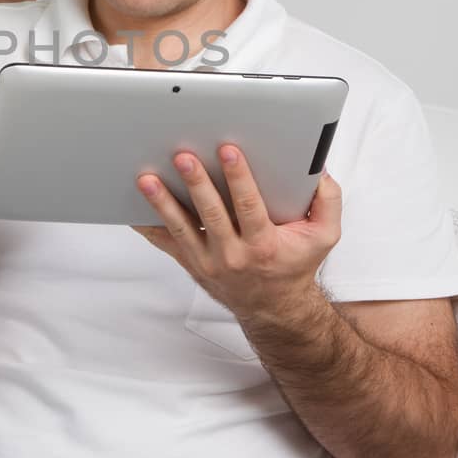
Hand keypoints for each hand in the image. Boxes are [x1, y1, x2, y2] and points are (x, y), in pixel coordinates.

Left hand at [131, 145, 341, 319]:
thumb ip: (327, 201)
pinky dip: (146, 225)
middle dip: (196, 183)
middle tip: (182, 156)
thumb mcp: (324, 236)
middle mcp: (234, 255)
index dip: (239, 178)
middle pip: (211, 214)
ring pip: (182, 228)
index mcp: (265, 244)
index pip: (250, 207)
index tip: (228, 150)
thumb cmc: (295, 264)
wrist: (274, 307)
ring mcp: (208, 261)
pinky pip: (164, 242)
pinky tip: (129, 207)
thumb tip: (319, 169)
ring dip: (162, 202)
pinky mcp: (191, 262)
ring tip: (147, 178)